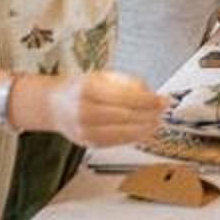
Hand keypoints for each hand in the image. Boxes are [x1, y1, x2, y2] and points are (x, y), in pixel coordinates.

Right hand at [43, 70, 165, 148]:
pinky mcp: (87, 143)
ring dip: (144, 129)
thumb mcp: (104, 76)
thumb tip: (151, 94)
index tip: (163, 100)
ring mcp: (83, 131)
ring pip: (120, 133)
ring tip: (158, 122)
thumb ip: (128, 82)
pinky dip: (133, 138)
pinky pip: (114, 143)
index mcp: (87, 90)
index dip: (147, 100)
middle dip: (149, 115)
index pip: (124, 97)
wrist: (55, 105)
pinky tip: (145, 132)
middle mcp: (83, 112)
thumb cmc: (83, 88)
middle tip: (164, 111)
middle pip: (124, 116)